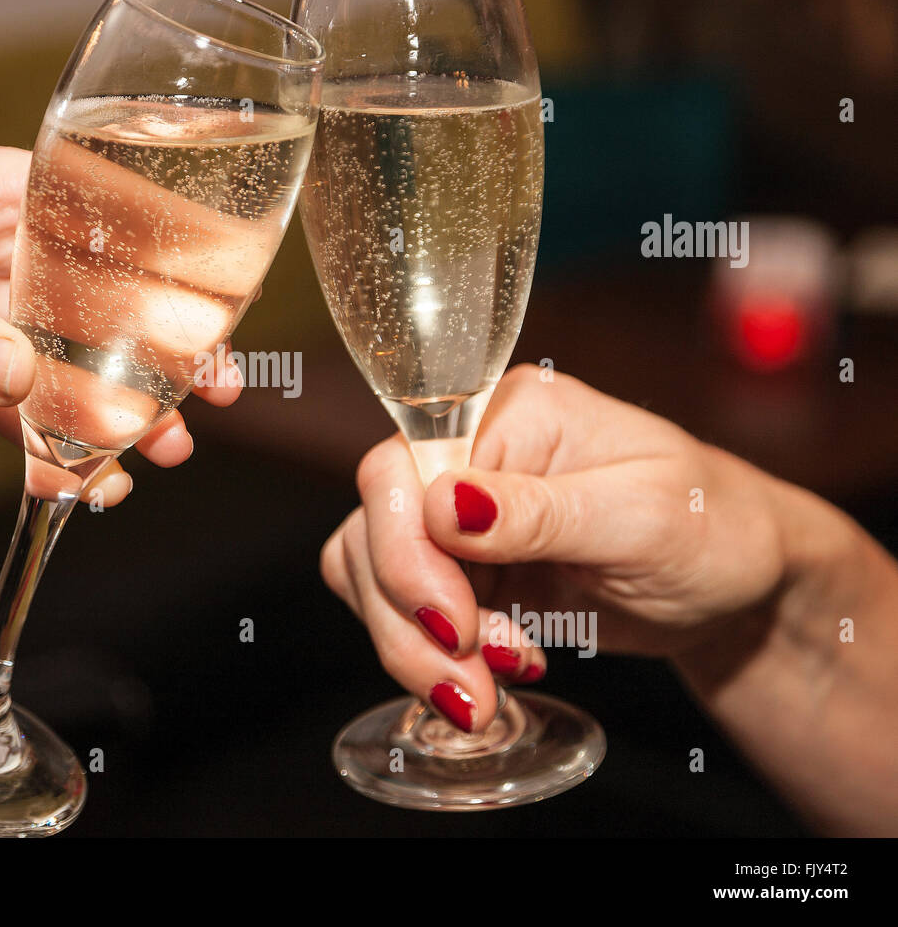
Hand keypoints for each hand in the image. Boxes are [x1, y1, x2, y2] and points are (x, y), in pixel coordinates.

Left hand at [0, 143, 240, 502]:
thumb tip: (26, 375)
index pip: (93, 218)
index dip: (158, 264)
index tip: (209, 310)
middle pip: (99, 305)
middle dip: (152, 354)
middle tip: (211, 393)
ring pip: (73, 369)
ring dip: (115, 413)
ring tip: (156, 454)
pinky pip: (29, 419)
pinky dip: (58, 452)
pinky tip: (84, 483)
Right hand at [321, 363, 788, 731]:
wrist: (738, 583)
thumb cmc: (714, 528)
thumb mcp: (644, 517)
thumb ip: (541, 512)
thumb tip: (444, 503)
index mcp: (508, 414)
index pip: (400, 471)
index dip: (407, 554)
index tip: (456, 626)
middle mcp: (467, 455)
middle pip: (374, 531)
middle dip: (411, 621)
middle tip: (474, 686)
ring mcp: (456, 514)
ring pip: (371, 577)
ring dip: (413, 649)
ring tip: (486, 694)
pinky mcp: (458, 569)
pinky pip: (397, 609)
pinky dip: (425, 654)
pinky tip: (489, 675)